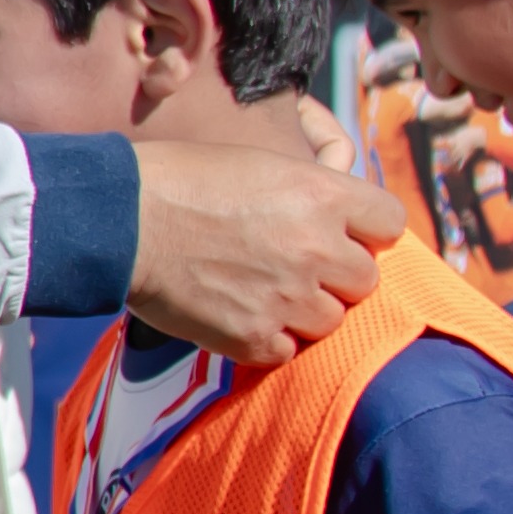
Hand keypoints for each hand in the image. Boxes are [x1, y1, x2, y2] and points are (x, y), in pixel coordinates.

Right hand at [125, 143, 397, 361]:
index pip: (390, 223)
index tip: (343, 233)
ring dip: (303, 310)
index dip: (366, 229)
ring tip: (260, 289)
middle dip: (335, 274)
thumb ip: (314, 192)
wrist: (122, 220)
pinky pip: (288, 351)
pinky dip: (268, 339)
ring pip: (330, 320)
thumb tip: (345, 213)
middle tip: (293, 263)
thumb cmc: (183, 179)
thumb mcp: (262, 162)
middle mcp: (316, 248)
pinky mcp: (254, 337)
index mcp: (323, 196)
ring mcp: (288, 297)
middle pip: (365, 280)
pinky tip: (238, 313)